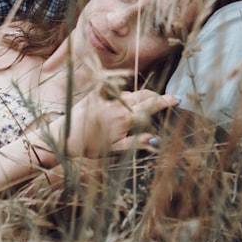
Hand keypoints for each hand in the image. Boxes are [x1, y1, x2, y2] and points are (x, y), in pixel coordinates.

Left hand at [49, 89, 178, 158]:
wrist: (64, 137)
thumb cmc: (91, 147)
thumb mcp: (116, 149)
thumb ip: (137, 142)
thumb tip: (156, 139)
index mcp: (124, 118)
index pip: (150, 106)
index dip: (165, 101)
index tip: (177, 98)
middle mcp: (117, 104)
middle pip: (143, 95)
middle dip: (155, 96)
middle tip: (163, 100)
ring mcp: (106, 97)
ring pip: (130, 93)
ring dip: (139, 97)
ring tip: (141, 106)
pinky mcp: (95, 93)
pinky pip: (114, 92)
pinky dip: (122, 96)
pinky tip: (120, 105)